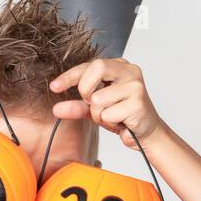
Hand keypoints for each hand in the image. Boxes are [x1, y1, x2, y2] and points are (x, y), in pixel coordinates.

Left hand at [49, 58, 164, 149]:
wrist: (146, 135)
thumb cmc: (123, 117)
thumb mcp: (96, 109)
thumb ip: (77, 106)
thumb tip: (56, 109)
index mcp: (118, 66)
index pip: (89, 65)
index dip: (69, 76)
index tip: (54, 86)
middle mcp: (129, 71)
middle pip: (95, 69)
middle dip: (86, 90)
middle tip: (93, 104)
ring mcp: (135, 85)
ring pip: (98, 98)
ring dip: (99, 114)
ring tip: (113, 115)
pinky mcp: (138, 102)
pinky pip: (108, 113)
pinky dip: (110, 122)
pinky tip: (121, 121)